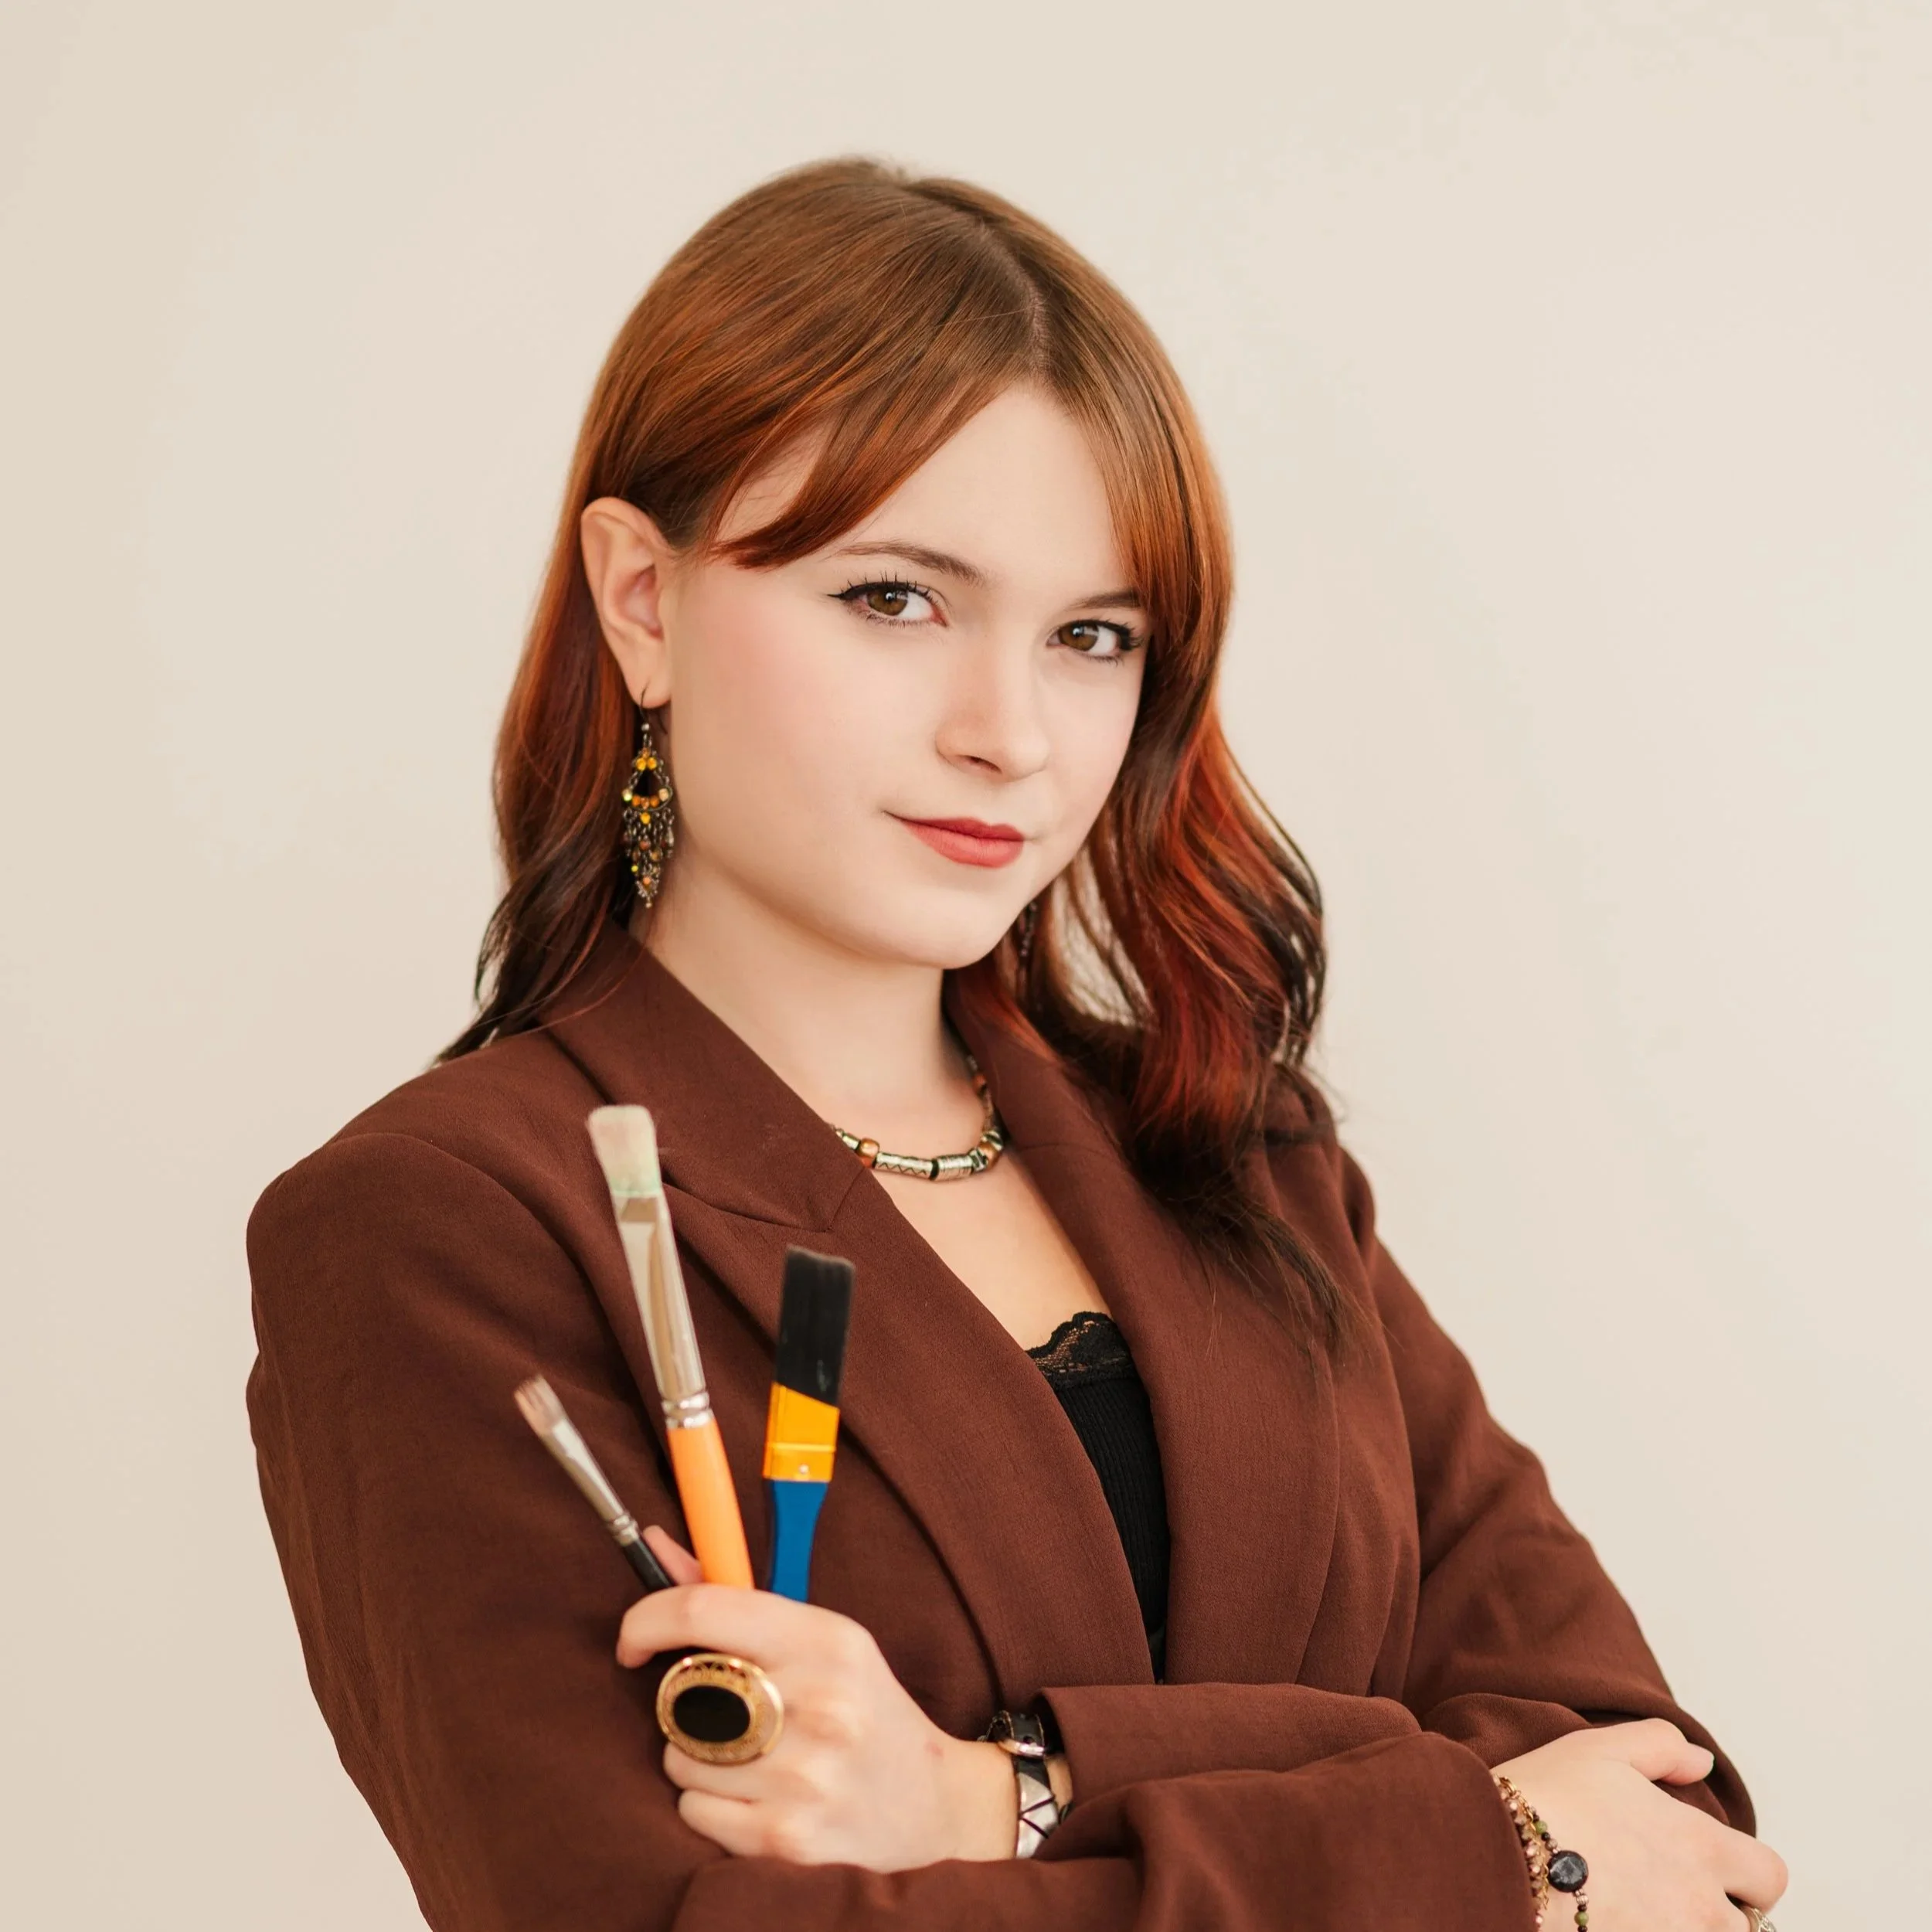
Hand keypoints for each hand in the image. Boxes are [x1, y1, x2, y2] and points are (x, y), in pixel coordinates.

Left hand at [616, 1527, 1019, 1868]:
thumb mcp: (821, 1640)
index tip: (632, 1641)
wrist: (934, 1804)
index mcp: (826, 1639)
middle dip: (680, 1703)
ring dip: (695, 1759)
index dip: (647, 1619)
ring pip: (680, 1757)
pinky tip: (756, 1797)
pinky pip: (693, 1811)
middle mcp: (819, 1703)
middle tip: (711, 1713)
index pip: (705, 1609)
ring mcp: (805, 1775)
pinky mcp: (788, 1837)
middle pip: (682, 1691)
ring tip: (749, 1759)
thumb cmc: (864, 1709)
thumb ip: (735, 1600)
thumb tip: (655, 1544)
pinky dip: (708, 1806)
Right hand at [1495, 1720, 1786, 1929]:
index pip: (1770, 1876)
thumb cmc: (1544, 1799)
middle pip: (1743, 1929)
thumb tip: (1701, 1761)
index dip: (1747, 1873)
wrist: (1492, 1857)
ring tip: (1639, 1913)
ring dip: (1684, 1931)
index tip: (1711, 1867)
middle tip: (1666, 1894)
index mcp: (1699, 1847)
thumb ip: (1661, 1747)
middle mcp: (1699, 1908)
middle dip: (1716, 1914)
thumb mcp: (1599, 1749)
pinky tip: (1612, 1924)